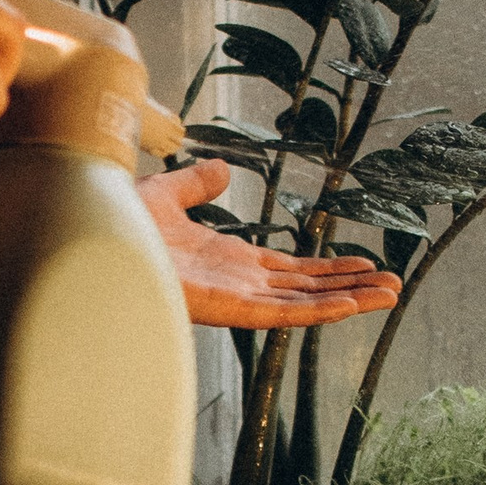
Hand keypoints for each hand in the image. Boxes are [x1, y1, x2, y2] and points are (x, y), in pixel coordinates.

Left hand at [137, 160, 400, 328]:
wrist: (92, 243)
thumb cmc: (116, 229)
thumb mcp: (166, 194)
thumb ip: (196, 184)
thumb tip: (223, 170)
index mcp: (229, 262)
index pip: (290, 269)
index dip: (327, 267)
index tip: (362, 265)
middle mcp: (239, 284)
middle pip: (308, 288)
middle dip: (350, 286)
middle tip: (393, 284)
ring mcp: (236, 299)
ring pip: (304, 303)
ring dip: (348, 299)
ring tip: (390, 294)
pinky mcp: (229, 309)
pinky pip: (282, 314)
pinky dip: (316, 310)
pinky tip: (349, 305)